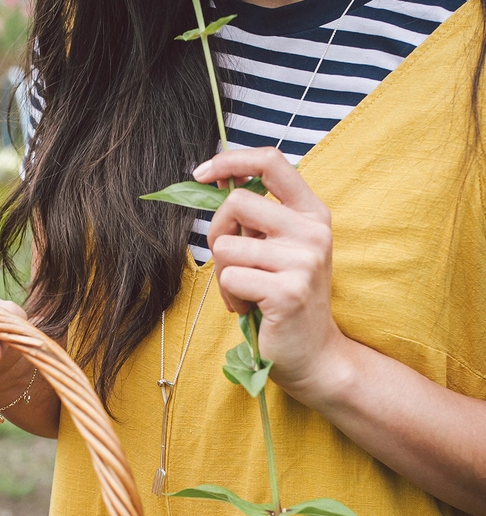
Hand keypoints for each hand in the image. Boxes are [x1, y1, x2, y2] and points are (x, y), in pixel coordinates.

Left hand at [194, 147, 344, 397]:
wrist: (315, 355)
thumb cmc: (286, 298)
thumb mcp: (278, 248)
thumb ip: (255, 217)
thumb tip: (213, 178)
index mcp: (312, 213)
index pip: (271, 161)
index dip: (230, 160)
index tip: (201, 174)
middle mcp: (313, 231)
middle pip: (236, 202)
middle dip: (218, 233)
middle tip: (231, 263)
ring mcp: (304, 261)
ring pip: (226, 246)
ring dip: (224, 274)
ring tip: (249, 292)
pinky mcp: (288, 292)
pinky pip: (230, 278)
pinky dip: (230, 297)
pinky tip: (251, 309)